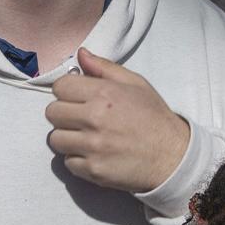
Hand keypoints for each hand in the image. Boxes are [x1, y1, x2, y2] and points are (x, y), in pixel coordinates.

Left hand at [46, 49, 190, 193]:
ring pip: (55, 139)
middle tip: (80, 118)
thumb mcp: (136, 84)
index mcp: (104, 94)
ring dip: (68, 137)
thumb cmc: (155, 118)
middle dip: (64, 114)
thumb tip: (81, 54)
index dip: (66, 91)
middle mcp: (94, 119)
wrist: (173, 158)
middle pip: (52, 113)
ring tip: (86, 137)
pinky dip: (78, 159)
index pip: (60, 87)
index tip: (76, 97)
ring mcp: (92, 147)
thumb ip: (104, 67)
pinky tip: (94, 154)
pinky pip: (68, 162)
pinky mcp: (92, 170)